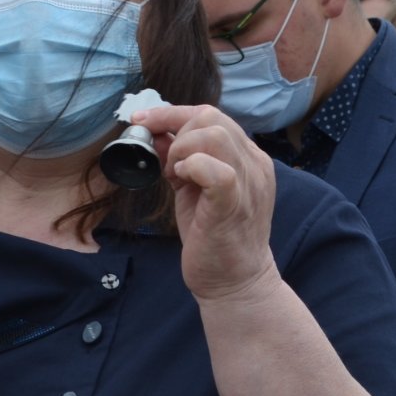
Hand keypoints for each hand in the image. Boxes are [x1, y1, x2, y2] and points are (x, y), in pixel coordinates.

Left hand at [134, 103, 278, 302]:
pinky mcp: (234, 204)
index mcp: (247, 157)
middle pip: (212, 117)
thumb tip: (156, 133)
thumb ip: (180, 159)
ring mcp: (248, 182)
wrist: (235, 282)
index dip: (171, 113)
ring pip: (215, 134)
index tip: (142, 120)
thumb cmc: (214, 237)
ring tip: (176, 177)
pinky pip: (216, 169)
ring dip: (183, 150)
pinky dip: (192, 167)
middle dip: (175, 132)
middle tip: (167, 167)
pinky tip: (183, 183)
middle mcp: (253, 164)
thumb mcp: (193, 189)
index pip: (211, 115)